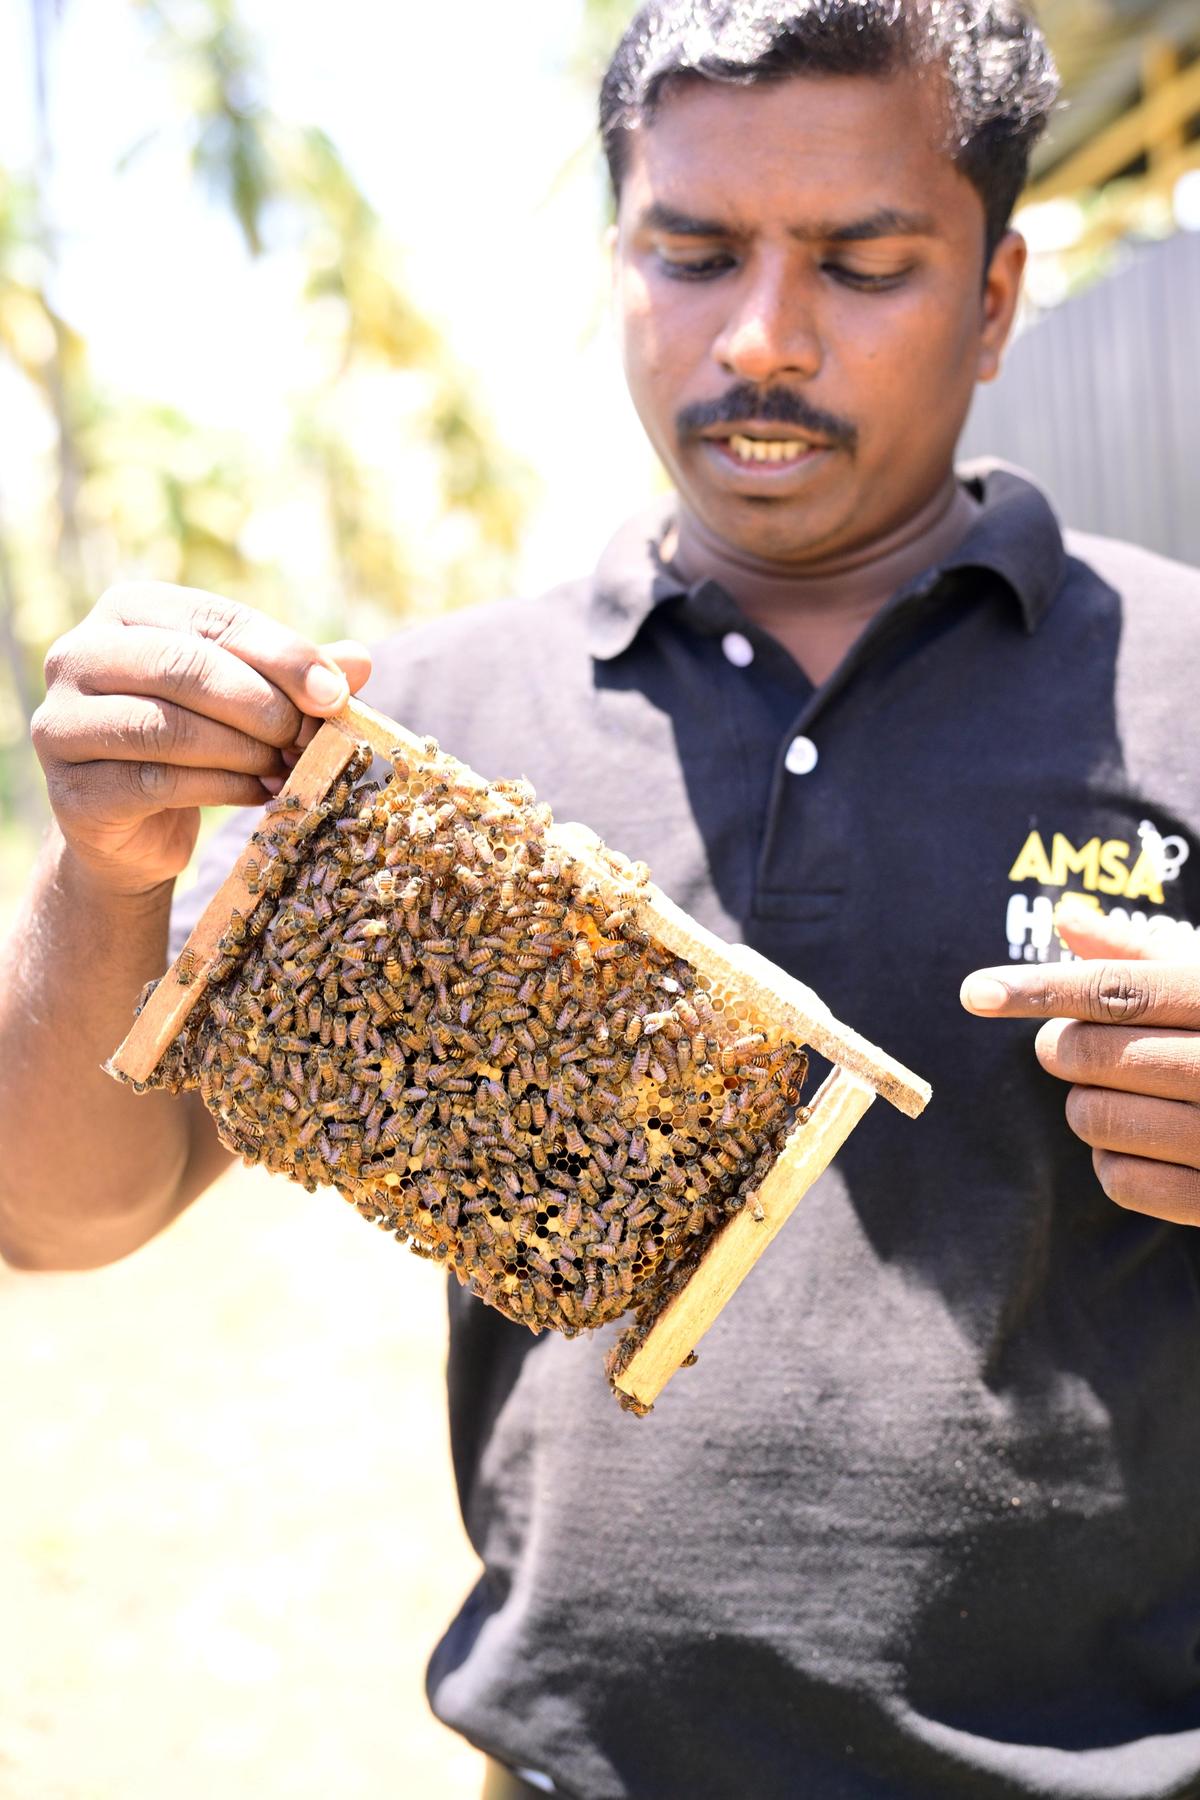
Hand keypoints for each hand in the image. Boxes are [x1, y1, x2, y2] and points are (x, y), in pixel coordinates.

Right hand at [32, 583, 371, 895]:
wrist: (133, 830)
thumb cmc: (198, 743)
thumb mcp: (250, 700)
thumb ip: (298, 677)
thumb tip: (360, 661)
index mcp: (127, 612)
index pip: (214, 621)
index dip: (282, 657)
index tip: (335, 695)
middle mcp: (78, 656)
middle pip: (184, 667)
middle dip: (261, 705)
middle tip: (307, 737)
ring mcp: (62, 723)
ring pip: (168, 727)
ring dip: (243, 750)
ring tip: (286, 767)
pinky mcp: (71, 790)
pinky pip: (156, 782)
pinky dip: (221, 787)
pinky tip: (257, 793)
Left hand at [960, 898, 1199, 1224]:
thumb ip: (1138, 955)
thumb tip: (1066, 916)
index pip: (1115, 990)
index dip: (1038, 989)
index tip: (974, 992)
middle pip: (1092, 1053)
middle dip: (1062, 1048)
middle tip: (1070, 1048)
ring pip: (1095, 1117)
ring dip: (1083, 1105)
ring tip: (1113, 1093)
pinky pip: (1120, 1181)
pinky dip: (1109, 1160)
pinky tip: (1134, 1141)